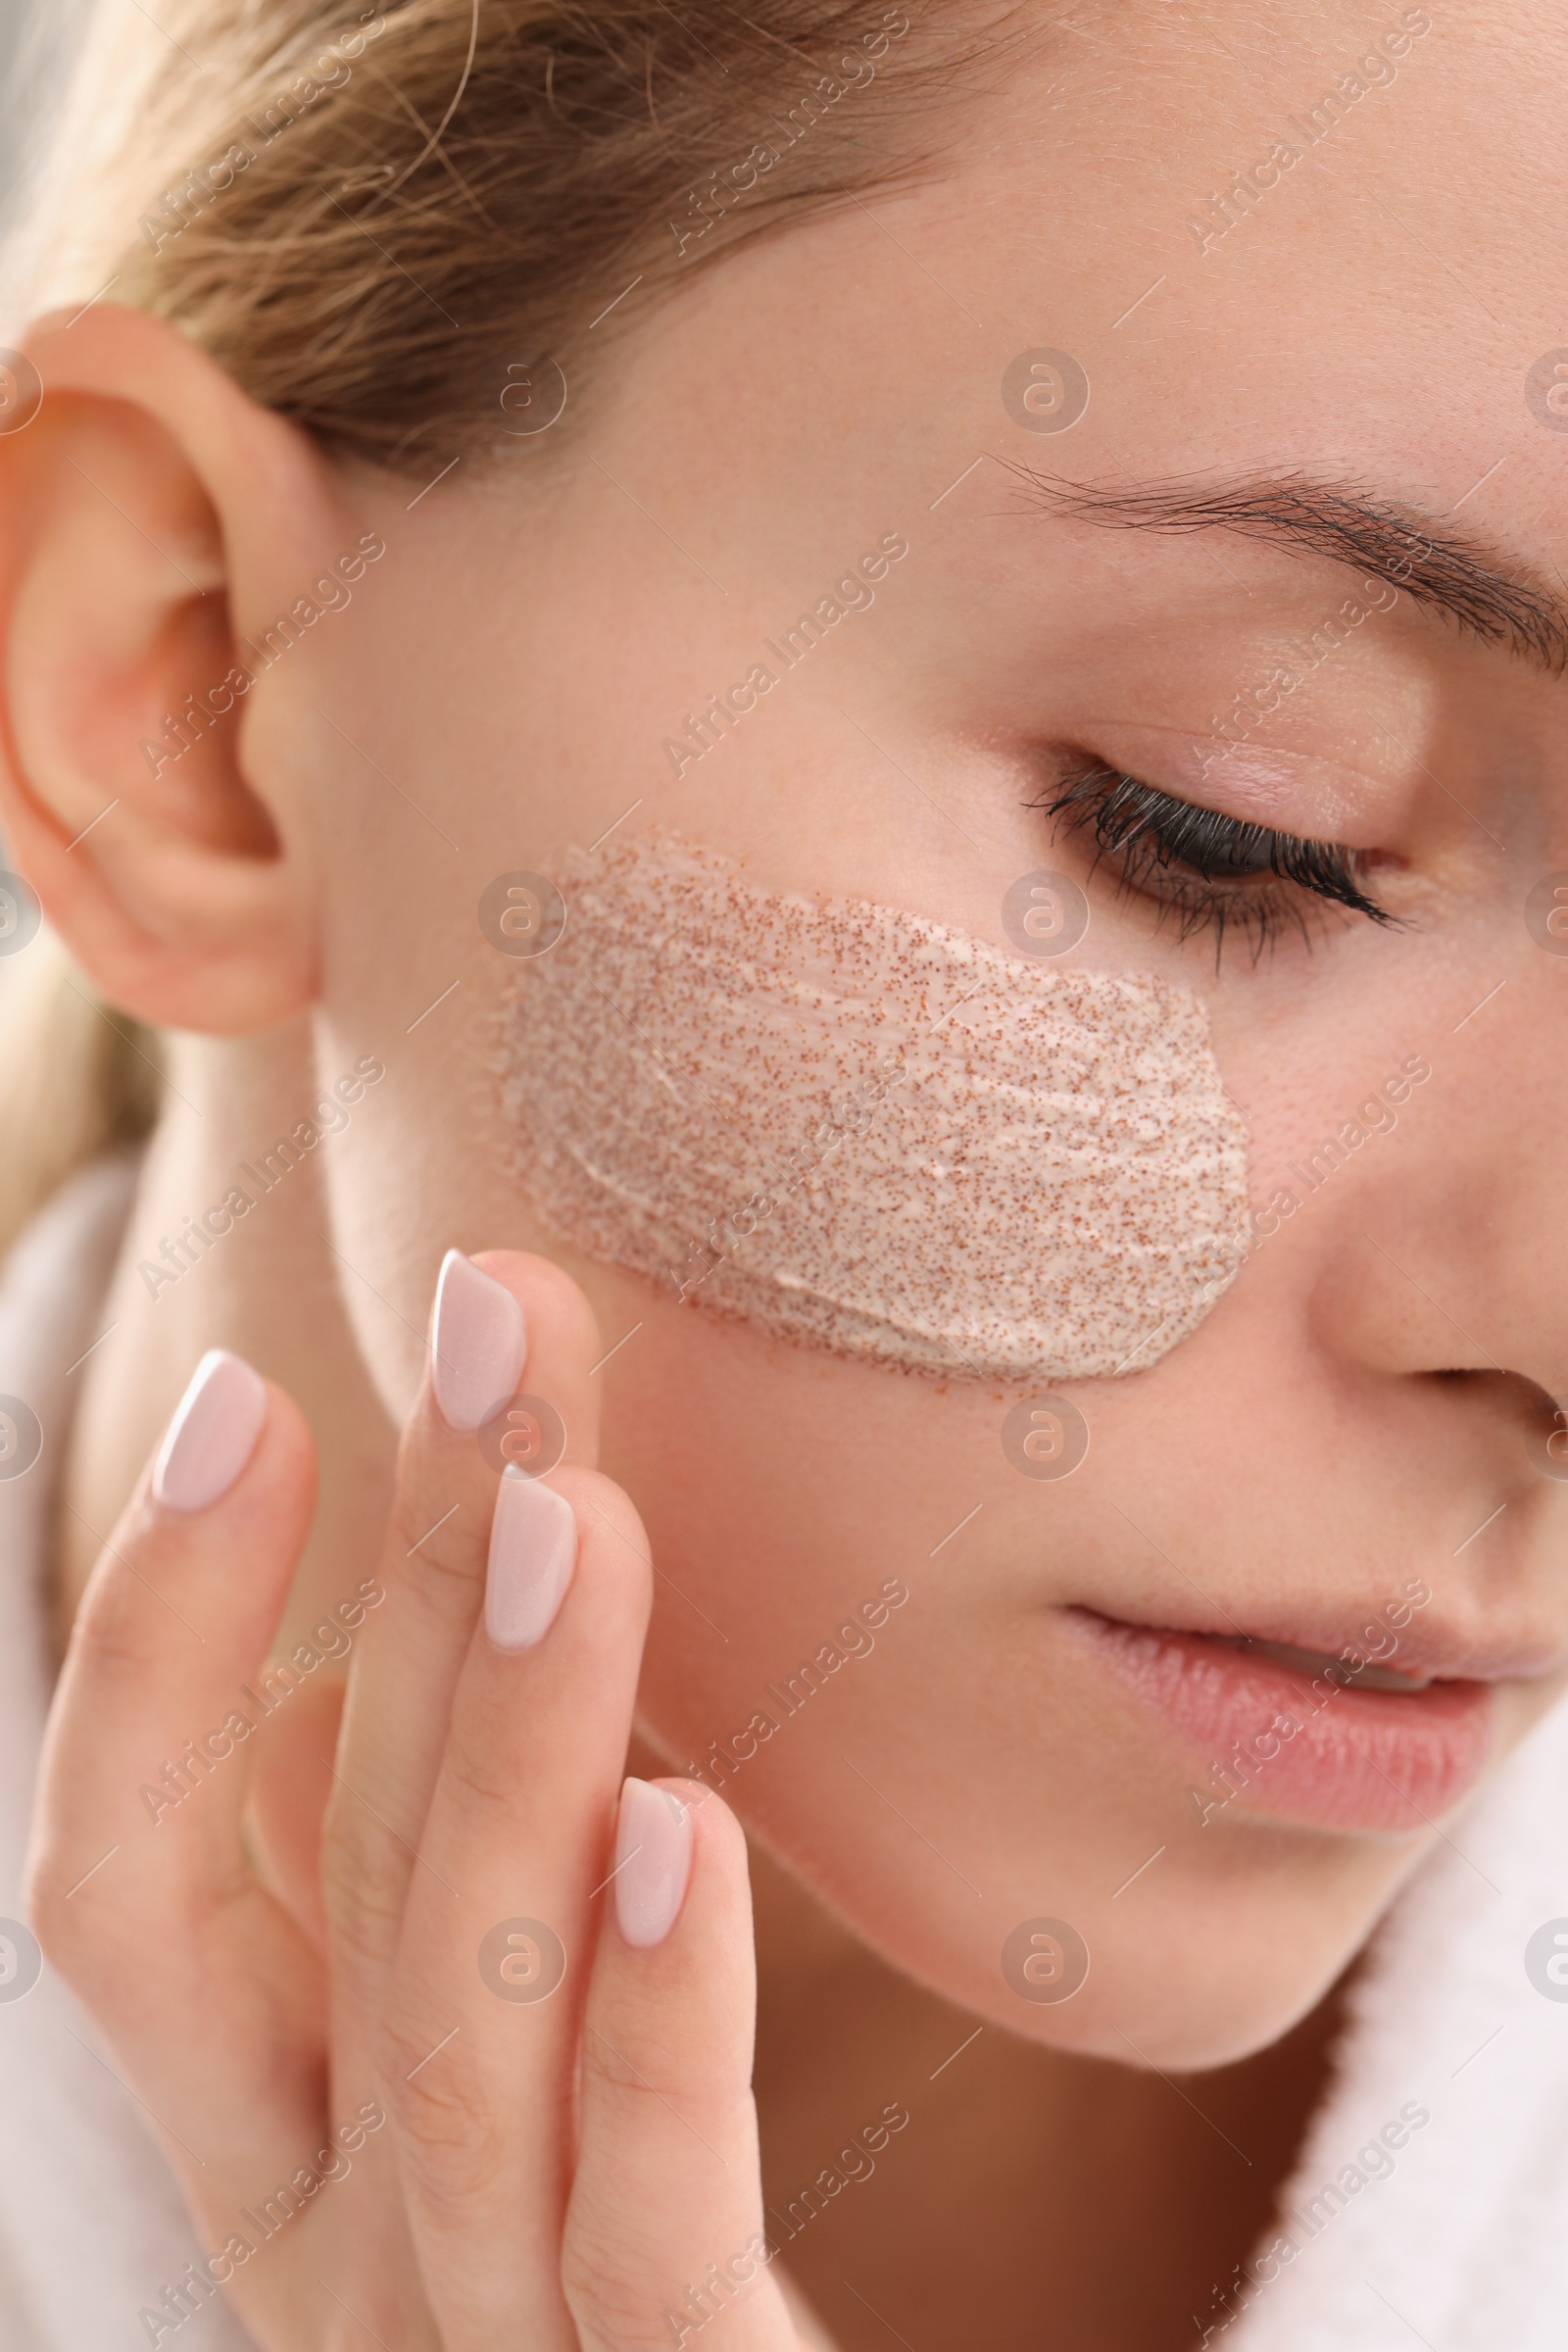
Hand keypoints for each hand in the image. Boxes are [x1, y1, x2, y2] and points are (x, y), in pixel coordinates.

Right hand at [28, 1249, 807, 2347]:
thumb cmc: (587, 2262)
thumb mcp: (458, 2067)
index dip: (152, 1642)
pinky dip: (657, 2031)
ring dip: (512, 1746)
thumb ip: (387, 1901)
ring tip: (570, 1506)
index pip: (124, 1885)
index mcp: (271, 2130)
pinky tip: (683, 1830)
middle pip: (348, 1875)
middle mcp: (340, 2234)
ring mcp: (487, 2344)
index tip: (246, 1390)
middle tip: (500, 1314)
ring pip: (472, 2025)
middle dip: (412, 1575)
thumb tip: (313, 1689)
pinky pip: (652, 2232)